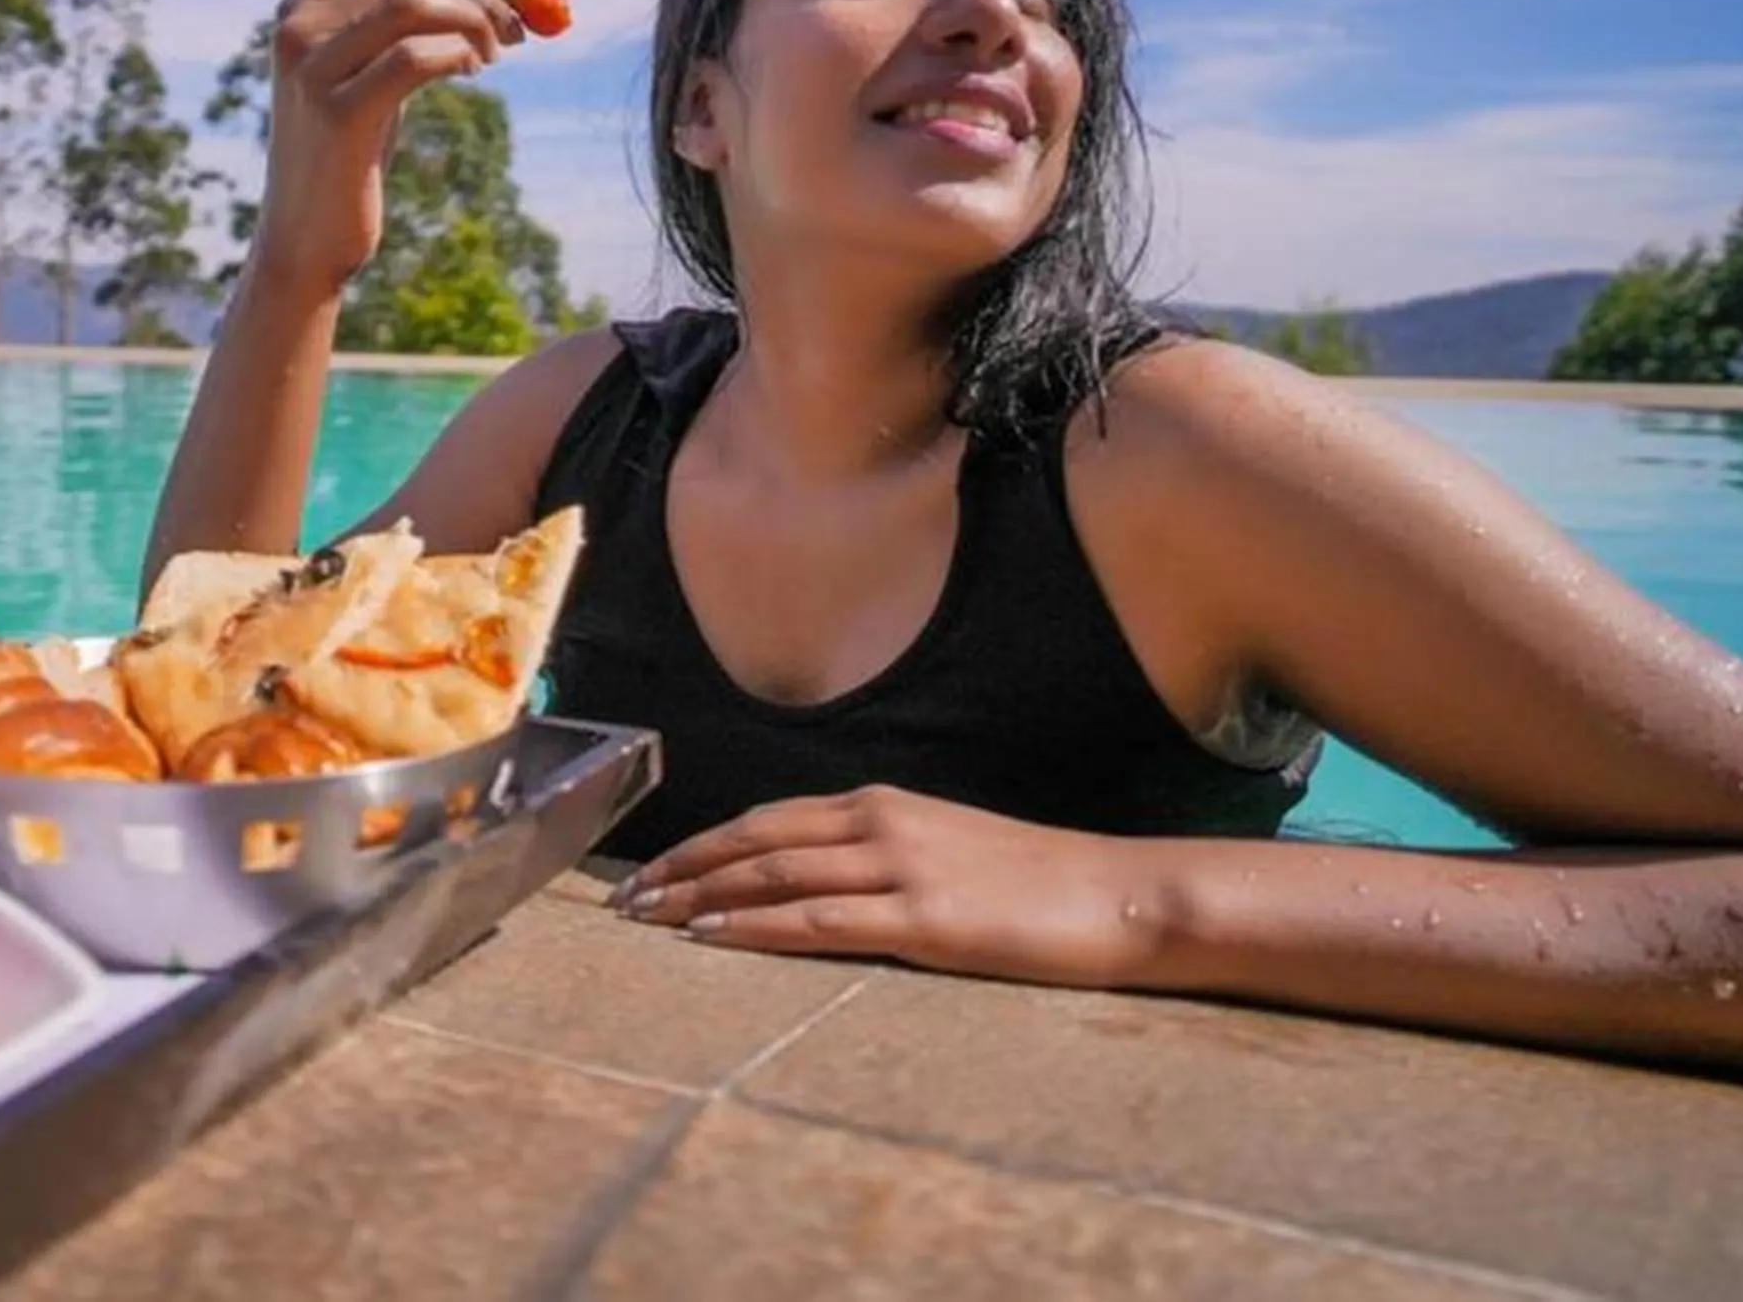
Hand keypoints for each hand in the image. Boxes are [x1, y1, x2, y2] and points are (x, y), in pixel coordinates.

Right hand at [252, 0, 522, 290]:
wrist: (306, 235)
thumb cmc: (350, 155)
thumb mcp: (370, 79)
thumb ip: (408, 33)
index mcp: (302, 9)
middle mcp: (298, 29)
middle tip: (517, 27)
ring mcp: (312, 69)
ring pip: (413, 5)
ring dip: (472, 20)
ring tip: (494, 54)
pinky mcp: (337, 112)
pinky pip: (414, 57)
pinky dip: (457, 53)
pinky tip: (472, 71)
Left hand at [610, 785, 1170, 988]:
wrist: (1118, 896)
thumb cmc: (1038, 883)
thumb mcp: (949, 851)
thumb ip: (884, 858)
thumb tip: (825, 882)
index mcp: (883, 805)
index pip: (768, 820)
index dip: (703, 845)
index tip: (653, 870)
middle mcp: (880, 824)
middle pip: (754, 842)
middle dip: (681, 869)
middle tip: (625, 900)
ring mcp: (900, 868)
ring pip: (772, 876)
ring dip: (700, 897)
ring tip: (647, 919)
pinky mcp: (922, 918)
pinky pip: (817, 921)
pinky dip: (754, 926)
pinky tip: (711, 936)